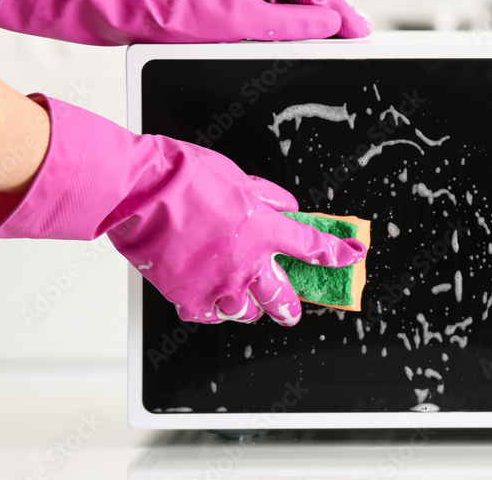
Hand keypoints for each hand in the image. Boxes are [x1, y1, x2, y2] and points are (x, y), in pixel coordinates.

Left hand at [0, 0, 370, 44]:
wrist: (125, 13)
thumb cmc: (178, 14)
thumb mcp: (247, 22)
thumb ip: (295, 24)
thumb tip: (330, 24)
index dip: (341, 12)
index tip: (363, 31)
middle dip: (327, 17)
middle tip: (354, 38)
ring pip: (281, 4)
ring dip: (303, 24)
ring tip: (326, 45)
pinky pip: (262, 12)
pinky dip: (279, 27)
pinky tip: (286, 44)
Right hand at [0, 95, 366, 324]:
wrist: (140, 193)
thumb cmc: (183, 178)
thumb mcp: (239, 178)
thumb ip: (268, 199)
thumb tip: (286, 207)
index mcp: (264, 229)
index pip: (312, 247)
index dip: (338, 253)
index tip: (351, 256)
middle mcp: (246, 262)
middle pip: (284, 298)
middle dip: (292, 306)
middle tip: (292, 309)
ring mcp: (218, 283)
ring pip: (246, 311)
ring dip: (249, 306)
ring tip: (244, 298)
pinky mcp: (188, 296)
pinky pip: (208, 314)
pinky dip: (211, 309)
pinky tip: (210, 299)